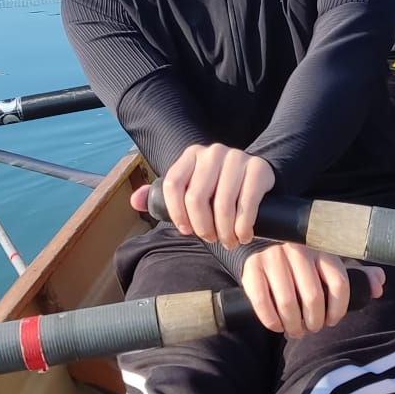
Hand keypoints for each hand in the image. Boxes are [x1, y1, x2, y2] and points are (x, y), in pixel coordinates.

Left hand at [130, 144, 274, 246]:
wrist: (255, 179)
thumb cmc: (217, 190)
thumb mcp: (189, 190)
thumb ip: (160, 196)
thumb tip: (135, 201)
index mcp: (191, 155)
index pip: (173, 184)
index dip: (176, 213)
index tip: (186, 231)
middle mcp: (213, 152)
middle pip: (196, 198)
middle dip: (202, 227)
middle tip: (211, 239)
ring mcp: (238, 157)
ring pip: (222, 204)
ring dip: (224, 232)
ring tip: (228, 241)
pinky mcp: (259, 169)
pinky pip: (246, 204)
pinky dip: (243, 227)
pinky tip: (243, 235)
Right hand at [239, 244, 384, 338]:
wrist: (262, 245)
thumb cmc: (303, 264)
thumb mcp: (329, 265)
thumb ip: (357, 275)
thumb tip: (379, 285)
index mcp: (321, 249)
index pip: (339, 282)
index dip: (338, 309)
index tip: (332, 321)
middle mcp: (298, 250)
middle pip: (313, 296)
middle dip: (314, 321)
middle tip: (311, 329)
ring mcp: (273, 258)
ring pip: (288, 301)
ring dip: (293, 325)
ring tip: (295, 331)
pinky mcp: (252, 268)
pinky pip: (263, 301)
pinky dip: (271, 320)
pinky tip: (277, 327)